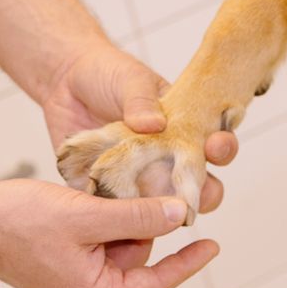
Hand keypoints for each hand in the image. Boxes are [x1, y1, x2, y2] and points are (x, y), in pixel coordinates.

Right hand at [0, 179, 218, 287]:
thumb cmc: (16, 222)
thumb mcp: (86, 214)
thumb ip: (137, 216)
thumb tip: (179, 214)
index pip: (157, 282)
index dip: (187, 262)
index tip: (213, 244)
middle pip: (137, 257)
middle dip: (145, 222)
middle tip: (157, 185)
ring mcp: (73, 275)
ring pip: (117, 242)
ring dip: (122, 214)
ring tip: (117, 183)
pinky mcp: (61, 258)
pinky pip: (96, 237)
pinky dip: (102, 214)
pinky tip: (96, 189)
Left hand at [40, 41, 236, 214]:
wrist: (64, 81)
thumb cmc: (107, 73)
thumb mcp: (129, 79)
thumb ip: (141, 98)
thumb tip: (155, 124)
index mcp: (183, 126)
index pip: (214, 142)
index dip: (222, 147)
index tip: (216, 145)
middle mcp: (168, 156)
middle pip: (201, 185)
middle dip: (206, 191)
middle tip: (200, 190)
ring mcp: (141, 176)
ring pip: (165, 205)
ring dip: (165, 210)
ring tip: (158, 208)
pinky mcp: (111, 188)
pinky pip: (122, 209)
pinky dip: (122, 214)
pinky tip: (117, 212)